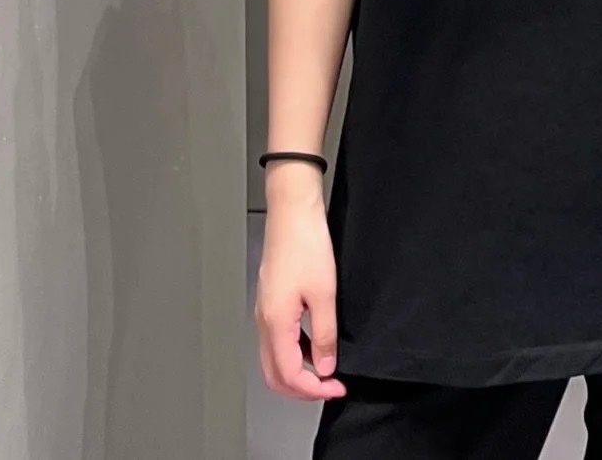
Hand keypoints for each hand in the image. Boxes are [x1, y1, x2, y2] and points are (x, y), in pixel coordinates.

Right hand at [255, 165, 346, 400]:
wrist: (292, 211)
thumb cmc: (305, 243)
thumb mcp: (325, 292)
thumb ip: (324, 333)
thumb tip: (326, 366)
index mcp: (275, 323)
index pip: (289, 375)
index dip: (314, 389)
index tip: (336, 387)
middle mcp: (264, 321)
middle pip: (275, 375)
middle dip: (302, 388)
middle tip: (330, 387)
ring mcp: (265, 310)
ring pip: (274, 359)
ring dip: (298, 372)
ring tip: (325, 370)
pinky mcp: (271, 300)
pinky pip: (278, 340)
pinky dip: (294, 352)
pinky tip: (314, 345)